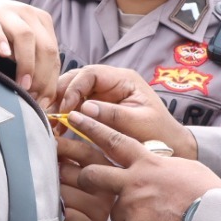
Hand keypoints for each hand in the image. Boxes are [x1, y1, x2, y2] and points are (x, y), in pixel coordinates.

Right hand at [0, 0, 58, 107]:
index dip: (51, 81)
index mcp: (40, 21)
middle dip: (43, 76)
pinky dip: (0, 41)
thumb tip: (44, 99)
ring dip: (27, 64)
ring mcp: (4, 12)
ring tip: (22, 85)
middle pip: (45, 47)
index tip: (42, 102)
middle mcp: (26, 13)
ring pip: (25, 36)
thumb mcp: (18, 47)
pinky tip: (3, 55)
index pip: (54, 54)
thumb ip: (33, 65)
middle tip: (33, 97)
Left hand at [56, 138, 113, 220]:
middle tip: (54, 182)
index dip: (68, 145)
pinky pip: (68, 214)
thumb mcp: (73, 177)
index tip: (50, 140)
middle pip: (74, 173)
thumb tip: (51, 136)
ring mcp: (102, 210)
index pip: (88, 152)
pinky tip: (62, 219)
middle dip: (59, 176)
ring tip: (57, 203)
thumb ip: (69, 158)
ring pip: (68, 194)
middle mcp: (108, 190)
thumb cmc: (73, 205)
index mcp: (106, 172)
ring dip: (56, 199)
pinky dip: (60, 216)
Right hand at [57, 65, 195, 159]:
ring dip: (59, 105)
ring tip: (51, 124)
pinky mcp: (96, 108)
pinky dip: (64, 115)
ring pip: (72, 91)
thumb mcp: (138, 124)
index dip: (74, 88)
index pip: (90, 73)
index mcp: (123, 79)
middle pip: (76, 78)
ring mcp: (102, 94)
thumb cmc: (159, 134)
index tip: (65, 108)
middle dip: (60, 94)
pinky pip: (74, 106)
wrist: (169, 147)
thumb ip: (112, 115)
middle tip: (50, 115)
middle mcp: (110, 82)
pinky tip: (58, 128)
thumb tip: (84, 108)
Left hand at [72, 112, 220, 220]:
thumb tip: (157, 166)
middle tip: (85, 179)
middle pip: (94, 175)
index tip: (77, 118)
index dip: (93, 128)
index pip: (114, 141)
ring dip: (128, 216)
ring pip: (116, 212)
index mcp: (148, 164)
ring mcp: (131, 209)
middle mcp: (133, 184)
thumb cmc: (208, 195)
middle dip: (86, 177)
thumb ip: (164, 166)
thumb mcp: (187, 169)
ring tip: (155, 220)